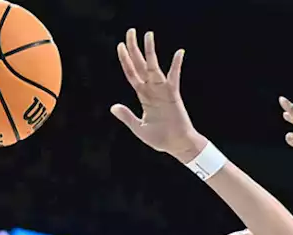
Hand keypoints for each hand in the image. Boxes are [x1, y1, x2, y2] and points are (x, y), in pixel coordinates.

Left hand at [111, 28, 205, 161]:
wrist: (177, 145)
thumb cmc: (160, 139)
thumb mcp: (139, 128)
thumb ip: (127, 116)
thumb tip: (113, 107)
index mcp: (143, 96)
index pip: (131, 73)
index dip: (125, 60)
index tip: (120, 45)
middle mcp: (152, 90)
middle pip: (141, 64)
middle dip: (135, 48)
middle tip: (130, 31)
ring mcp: (163, 91)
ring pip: (154, 67)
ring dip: (151, 51)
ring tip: (148, 34)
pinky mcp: (173, 95)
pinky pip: (174, 77)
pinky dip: (176, 65)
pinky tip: (179, 52)